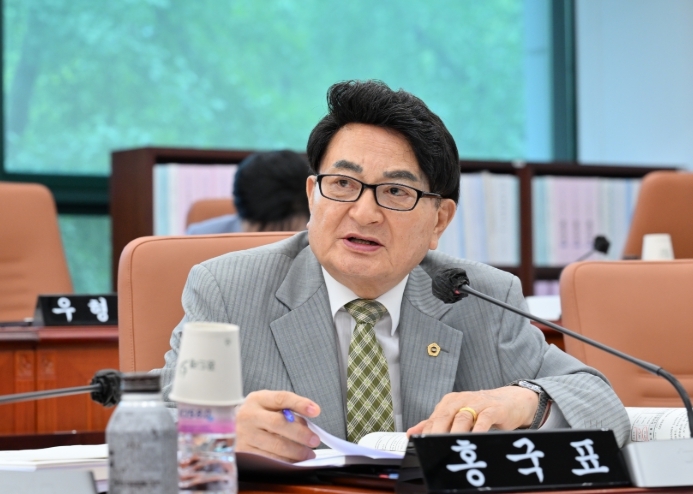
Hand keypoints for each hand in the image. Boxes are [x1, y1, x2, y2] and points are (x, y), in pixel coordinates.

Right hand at [236, 390, 320, 461]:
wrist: (230, 428)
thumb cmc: (258, 416)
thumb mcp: (270, 405)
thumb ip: (289, 409)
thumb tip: (310, 419)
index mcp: (258, 399)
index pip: (281, 399)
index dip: (300, 404)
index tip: (315, 411)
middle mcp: (248, 415)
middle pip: (278, 424)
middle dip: (300, 433)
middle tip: (315, 440)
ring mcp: (244, 434)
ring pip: (275, 445)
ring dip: (296, 451)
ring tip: (308, 453)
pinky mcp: (243, 452)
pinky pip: (269, 459)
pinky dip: (285, 461)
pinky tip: (294, 461)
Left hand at [406, 387, 538, 435]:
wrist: (510, 400)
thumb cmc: (481, 409)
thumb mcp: (457, 413)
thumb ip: (435, 423)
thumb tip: (412, 433)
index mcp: (450, 402)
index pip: (434, 417)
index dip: (427, 432)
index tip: (421, 445)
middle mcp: (462, 400)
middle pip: (445, 416)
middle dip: (437, 432)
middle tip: (433, 447)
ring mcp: (478, 403)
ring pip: (463, 417)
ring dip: (455, 432)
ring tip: (450, 446)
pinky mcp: (494, 409)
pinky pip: (484, 419)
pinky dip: (478, 429)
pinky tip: (474, 439)